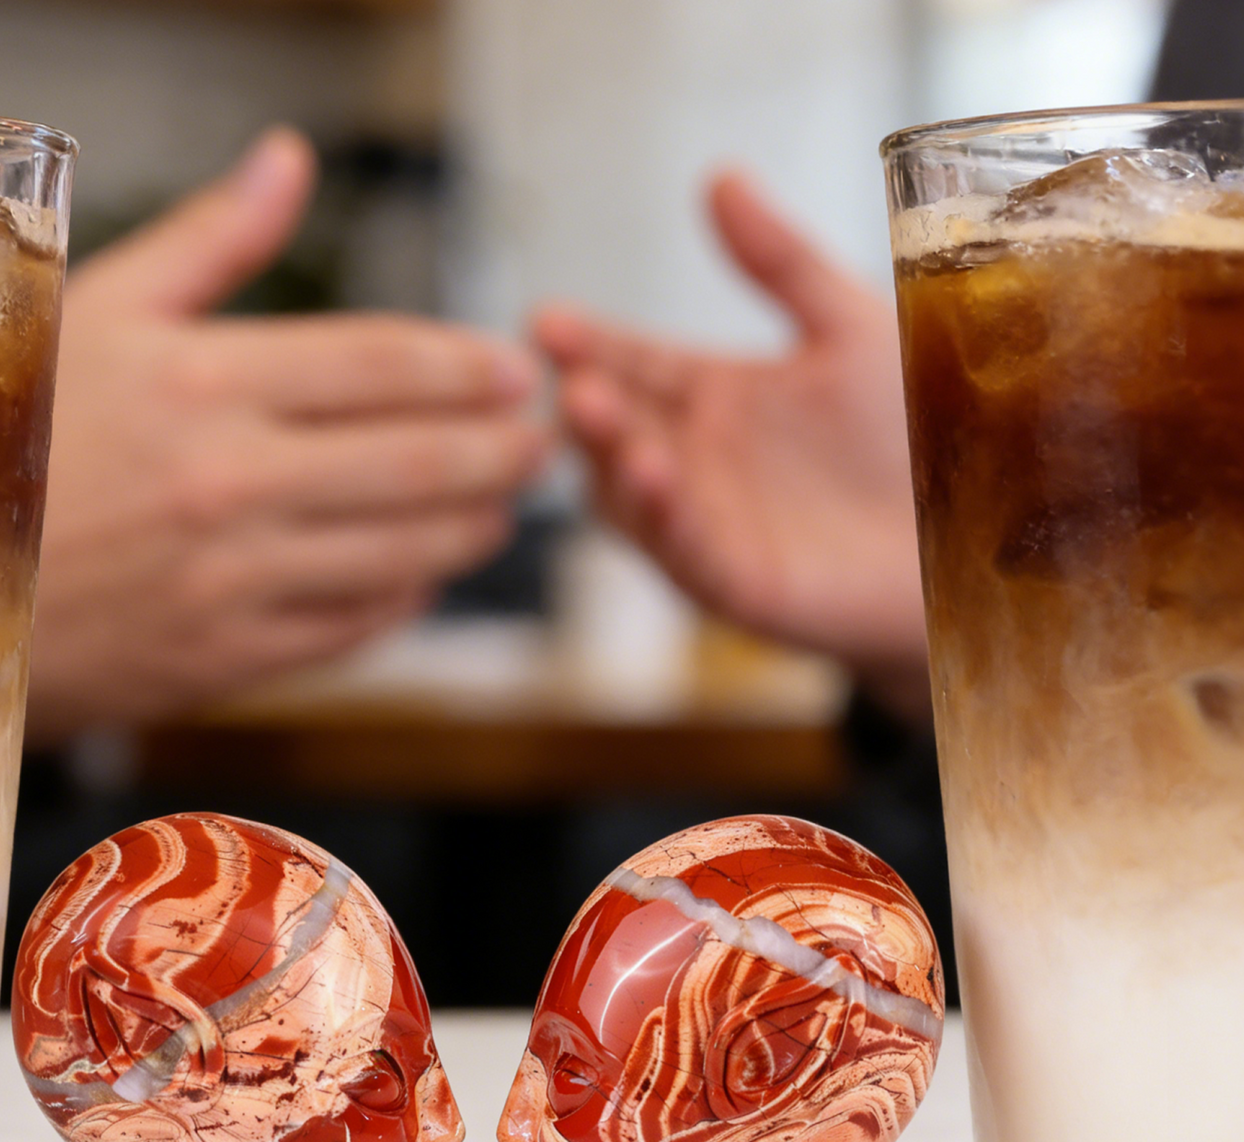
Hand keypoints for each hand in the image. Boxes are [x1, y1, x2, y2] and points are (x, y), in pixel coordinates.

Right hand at [28, 129, 547, 742]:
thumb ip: (211, 243)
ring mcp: (234, 576)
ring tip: (507, 508)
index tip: (519, 371)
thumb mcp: (93, 313)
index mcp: (203, 381)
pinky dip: (407, 601)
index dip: (471, 369)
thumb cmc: (16, 433)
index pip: (382, 364)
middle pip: (419, 462)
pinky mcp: (230, 655)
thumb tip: (290, 160)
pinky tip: (430, 576)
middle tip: (548, 441)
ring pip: (404, 553)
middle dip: (504, 452)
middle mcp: (230, 480)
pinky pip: (353, 628)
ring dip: (474, 529)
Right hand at [535, 173, 926, 715]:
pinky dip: (665, 520)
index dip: (588, 343)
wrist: (975, 526)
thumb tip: (720, 177)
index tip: (546, 319)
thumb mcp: (849, 328)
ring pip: (630, 498)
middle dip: (586, 402)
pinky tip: (655, 478)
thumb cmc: (917, 433)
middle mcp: (696, 461)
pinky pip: (687, 553)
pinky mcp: (738, 583)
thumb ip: (781, 262)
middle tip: (567, 373)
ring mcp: (709, 525)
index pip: (631, 363)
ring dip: (609, 459)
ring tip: (599, 417)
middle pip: (616, 430)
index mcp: (713, 397)